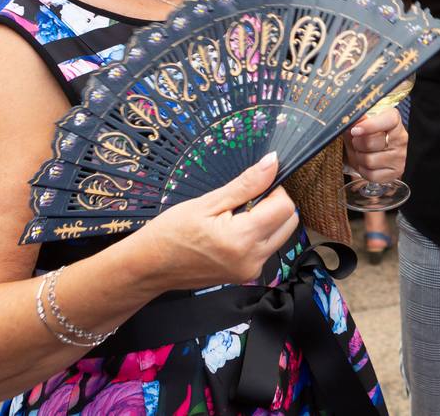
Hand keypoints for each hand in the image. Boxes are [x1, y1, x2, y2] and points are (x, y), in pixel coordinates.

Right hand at [131, 152, 299, 289]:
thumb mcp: (207, 202)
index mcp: (243, 239)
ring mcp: (250, 270)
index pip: (285, 208)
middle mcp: (252, 259)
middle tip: (244, 201)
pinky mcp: (246, 275)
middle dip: (274, 205)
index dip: (274, 190)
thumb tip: (273, 163)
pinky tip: (232, 232)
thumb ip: (246, 184)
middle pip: (289, 222)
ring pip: (281, 236)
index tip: (253, 187)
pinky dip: (258, 235)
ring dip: (268, 221)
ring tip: (234, 217)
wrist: (150, 266)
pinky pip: (266, 248)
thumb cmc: (170, 233)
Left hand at [345, 105, 407, 182]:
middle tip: (356, 142)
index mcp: (395, 121)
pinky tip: (365, 164)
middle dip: (357, 143)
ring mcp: (400, 157)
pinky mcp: (395, 173)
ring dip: (359, 158)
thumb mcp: (361, 125)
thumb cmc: (369, 135)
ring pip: (369, 161)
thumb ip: (356, 121)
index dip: (370, 125)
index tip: (355, 130)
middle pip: (371, 143)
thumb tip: (351, 120)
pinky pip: (371, 175)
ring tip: (361, 153)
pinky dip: (363, 170)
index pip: (389, 120)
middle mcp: (401, 139)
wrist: (376, 151)